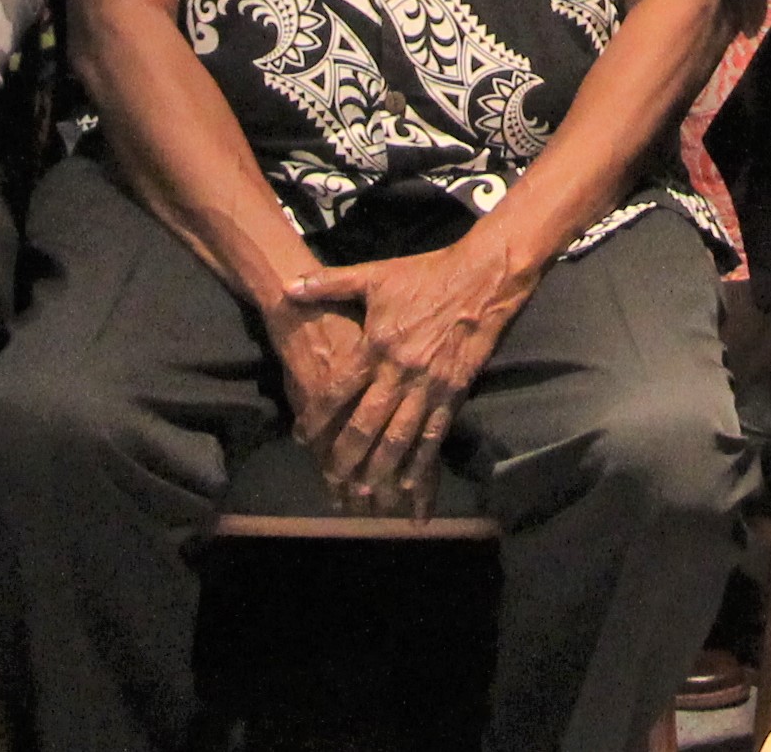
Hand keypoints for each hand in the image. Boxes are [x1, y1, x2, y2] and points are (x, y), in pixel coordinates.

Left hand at [276, 237, 544, 516]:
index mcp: (375, 345)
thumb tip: (289, 287)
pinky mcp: (453, 393)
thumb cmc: (424, 275)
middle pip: (367, 425)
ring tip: (366, 496)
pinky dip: (422, 462)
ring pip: (400, 438)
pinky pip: (434, 435)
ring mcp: (428, 386)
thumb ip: (329, 283)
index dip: (317, 418)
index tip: (302, 439)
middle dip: (347, 457)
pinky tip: (412, 485)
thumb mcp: (374, 274)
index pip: (338, 391)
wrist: (481, 279)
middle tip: (332, 482)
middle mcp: (399, 372)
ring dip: (382, 469)